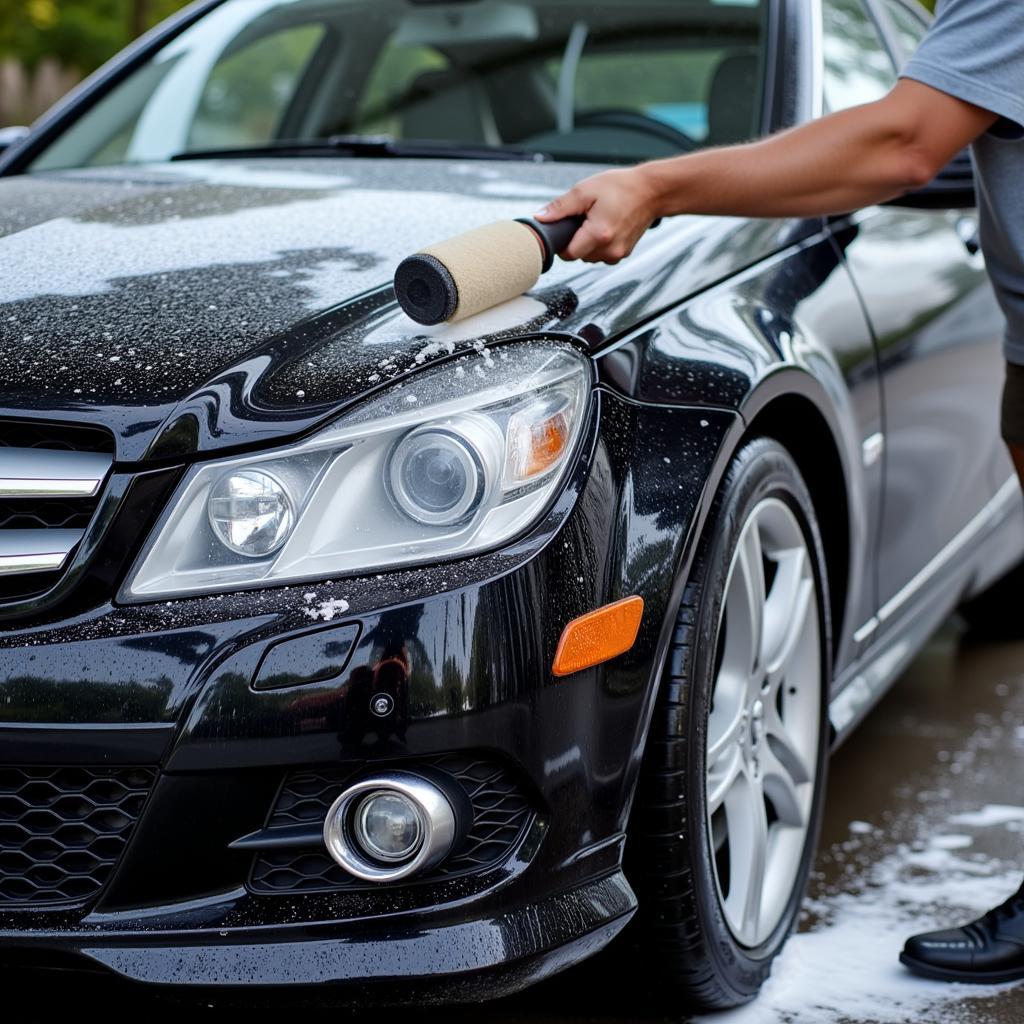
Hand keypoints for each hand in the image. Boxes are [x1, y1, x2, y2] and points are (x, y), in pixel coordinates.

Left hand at [535, 166, 661, 264]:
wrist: (652, 191)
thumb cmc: (622, 187)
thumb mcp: (585, 190)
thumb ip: (560, 207)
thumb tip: (541, 218)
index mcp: (598, 235)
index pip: (567, 254)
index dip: (563, 241)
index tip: (567, 227)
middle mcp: (609, 249)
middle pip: (578, 256)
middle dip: (576, 239)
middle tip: (584, 218)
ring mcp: (618, 254)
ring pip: (590, 257)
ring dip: (588, 243)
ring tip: (597, 220)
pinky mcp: (624, 254)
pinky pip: (602, 254)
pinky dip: (600, 244)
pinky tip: (607, 226)